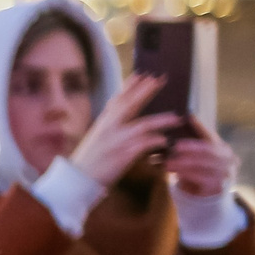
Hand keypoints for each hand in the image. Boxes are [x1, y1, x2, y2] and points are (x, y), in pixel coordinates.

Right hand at [69, 75, 184, 188]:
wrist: (77, 179)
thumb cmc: (88, 161)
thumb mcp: (96, 138)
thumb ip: (109, 126)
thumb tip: (121, 117)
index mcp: (103, 123)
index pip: (118, 99)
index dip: (129, 86)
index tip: (141, 74)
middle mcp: (109, 128)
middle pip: (130, 105)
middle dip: (146, 91)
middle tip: (160, 79)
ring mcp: (116, 140)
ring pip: (143, 125)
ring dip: (161, 120)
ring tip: (176, 117)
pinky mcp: (123, 154)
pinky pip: (145, 145)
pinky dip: (156, 142)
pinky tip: (165, 141)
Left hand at [162, 116, 237, 196]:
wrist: (207, 198)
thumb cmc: (199, 174)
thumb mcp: (195, 158)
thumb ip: (191, 144)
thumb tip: (181, 123)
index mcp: (223, 148)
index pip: (211, 135)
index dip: (201, 126)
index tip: (188, 117)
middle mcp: (229, 159)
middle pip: (209, 150)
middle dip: (190, 148)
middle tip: (174, 146)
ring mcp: (226, 173)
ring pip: (204, 164)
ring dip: (184, 163)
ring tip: (168, 162)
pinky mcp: (219, 186)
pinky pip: (202, 178)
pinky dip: (186, 174)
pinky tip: (174, 172)